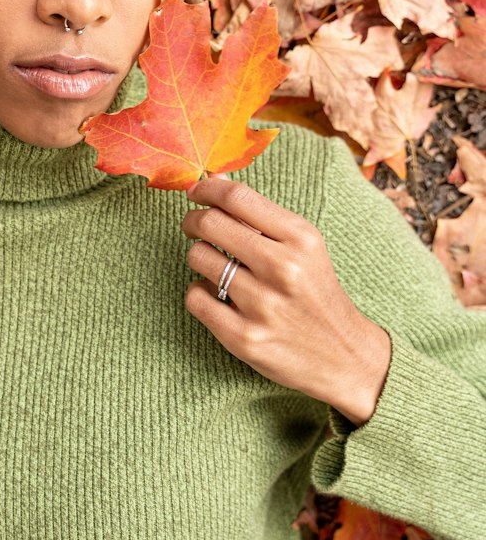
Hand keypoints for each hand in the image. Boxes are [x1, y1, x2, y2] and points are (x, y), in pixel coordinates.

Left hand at [181, 177, 391, 424]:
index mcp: (301, 239)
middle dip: (193, 220)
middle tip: (193, 226)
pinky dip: (198, 293)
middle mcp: (282, 268)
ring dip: (199, 257)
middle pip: (210, 223)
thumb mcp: (305, 248)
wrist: (345, 357)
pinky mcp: (244, 337)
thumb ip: (262, 216)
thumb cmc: (316, 294)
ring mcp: (262, 305)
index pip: (237, 198)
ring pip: (198, 258)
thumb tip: (216, 182)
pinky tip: (215, 296)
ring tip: (216, 266)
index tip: (195, 193)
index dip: (206, 189)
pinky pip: (195, 297)